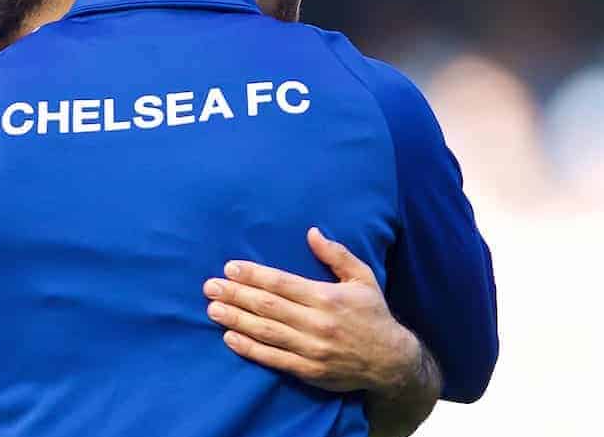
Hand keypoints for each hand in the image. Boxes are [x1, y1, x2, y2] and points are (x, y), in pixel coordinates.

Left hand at [203, 227, 418, 394]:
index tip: (230, 267)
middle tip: (210, 287)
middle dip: (236, 295)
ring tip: (213, 310)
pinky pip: (274, 359)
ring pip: (267, 332)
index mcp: (327, 297)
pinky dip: (250, 349)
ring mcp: (313, 349)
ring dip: (236, 320)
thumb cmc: (373, 314)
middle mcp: (318, 323)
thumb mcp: (363, 278)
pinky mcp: (310, 370)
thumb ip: (337, 255)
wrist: (392, 361)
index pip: (282, 283)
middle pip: (268, 306)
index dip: (254, 275)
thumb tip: (312, 233)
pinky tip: (230, 338)